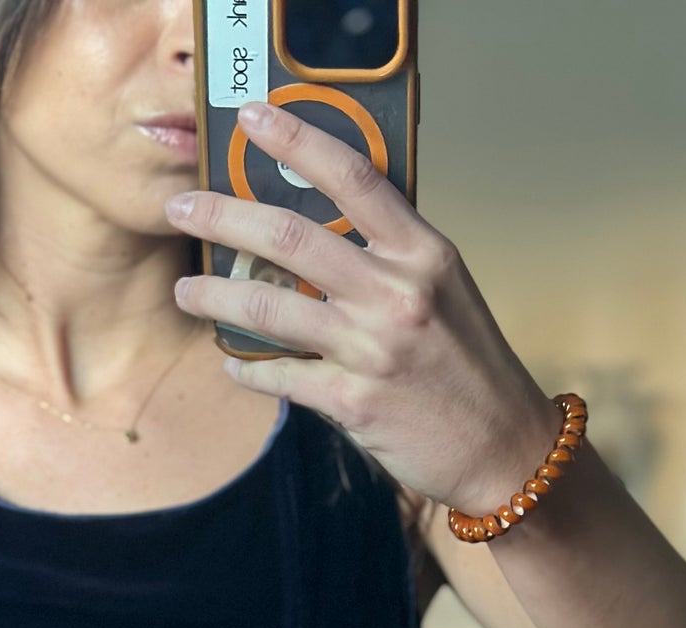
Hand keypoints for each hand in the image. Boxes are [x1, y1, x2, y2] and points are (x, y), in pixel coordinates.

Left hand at [164, 99, 560, 510]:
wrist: (503, 449)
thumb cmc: (471, 366)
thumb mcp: (445, 289)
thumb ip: (391, 255)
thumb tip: (325, 226)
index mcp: (423, 254)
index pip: (353, 176)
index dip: (297, 139)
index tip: (252, 119)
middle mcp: (396, 294)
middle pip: (290, 237)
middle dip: (223, 218)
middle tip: (183, 210)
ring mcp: (372, 350)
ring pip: (270, 308)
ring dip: (216, 297)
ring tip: (186, 291)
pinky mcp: (352, 403)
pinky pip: (280, 377)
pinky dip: (249, 369)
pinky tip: (234, 362)